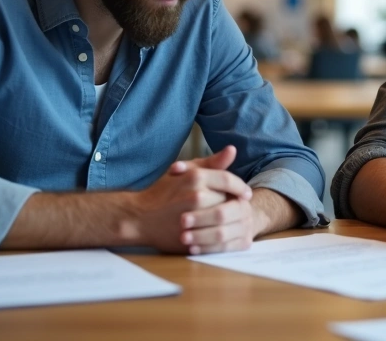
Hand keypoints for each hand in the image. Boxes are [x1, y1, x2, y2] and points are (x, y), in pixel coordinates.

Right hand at [120, 146, 254, 253]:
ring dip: (226, 219)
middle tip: (233, 207)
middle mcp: (196, 195)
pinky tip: (217, 232)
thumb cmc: (162, 192)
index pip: (229, 180)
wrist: (139, 217)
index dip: (240, 187)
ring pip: (223, 218)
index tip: (246, 194)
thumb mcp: (185, 171)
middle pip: (228, 200)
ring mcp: (193, 217)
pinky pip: (215, 236)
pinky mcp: (190, 235)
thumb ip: (211, 162)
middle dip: (232, 203)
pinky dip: (219, 235)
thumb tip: (232, 149)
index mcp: (196, 177)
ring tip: (224, 220)